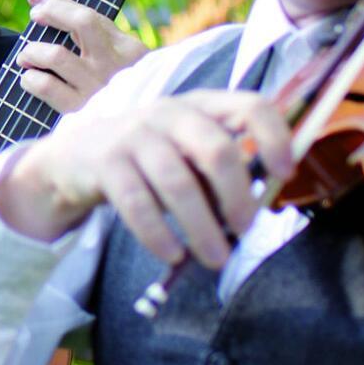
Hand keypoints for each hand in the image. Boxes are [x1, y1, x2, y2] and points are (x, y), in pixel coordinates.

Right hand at [0, 89, 294, 265]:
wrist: (78, 157)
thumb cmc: (150, 159)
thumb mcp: (187, 151)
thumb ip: (220, 170)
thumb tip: (258, 208)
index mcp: (201, 106)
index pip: (249, 106)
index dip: (273, 138)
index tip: (285, 173)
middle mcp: (170, 113)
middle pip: (215, 150)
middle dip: (237, 196)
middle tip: (245, 229)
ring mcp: (134, 135)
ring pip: (177, 182)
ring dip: (201, 226)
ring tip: (215, 258)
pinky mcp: (106, 162)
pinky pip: (136, 203)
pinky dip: (157, 234)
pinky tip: (172, 255)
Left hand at [14, 0, 148, 112]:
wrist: (131, 132)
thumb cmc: (115, 86)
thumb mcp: (115, 56)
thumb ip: (84, 26)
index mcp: (129, 49)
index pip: (90, 17)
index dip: (59, 3)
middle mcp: (114, 66)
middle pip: (79, 24)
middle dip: (52, 12)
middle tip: (35, 16)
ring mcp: (97, 89)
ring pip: (56, 54)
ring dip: (33, 50)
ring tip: (26, 56)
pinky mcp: (79, 111)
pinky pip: (45, 85)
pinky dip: (30, 79)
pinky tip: (29, 79)